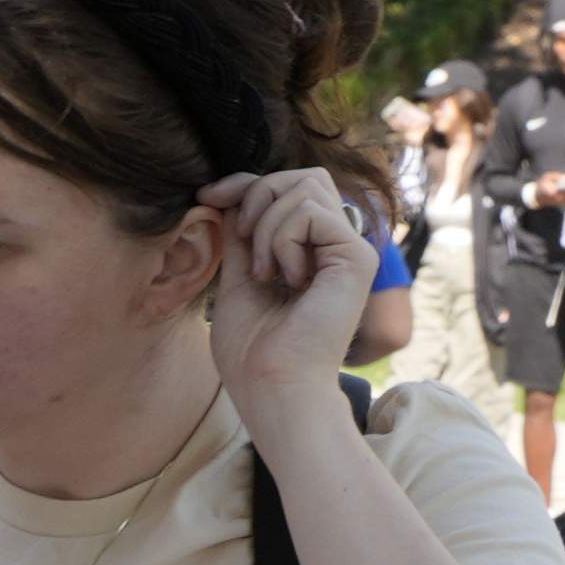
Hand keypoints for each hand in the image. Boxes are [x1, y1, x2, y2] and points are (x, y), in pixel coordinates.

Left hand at [201, 164, 377, 431]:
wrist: (271, 387)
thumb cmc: (252, 350)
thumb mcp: (236, 279)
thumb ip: (241, 237)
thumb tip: (228, 195)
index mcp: (309, 248)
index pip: (287, 187)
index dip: (245, 182)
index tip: (206, 196)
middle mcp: (335, 243)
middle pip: (303, 176)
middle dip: (257, 193)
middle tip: (241, 238)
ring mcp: (350, 248)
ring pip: (305, 188)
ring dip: (267, 226)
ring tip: (265, 274)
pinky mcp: (357, 257)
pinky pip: (311, 213)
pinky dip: (283, 240)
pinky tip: (284, 279)